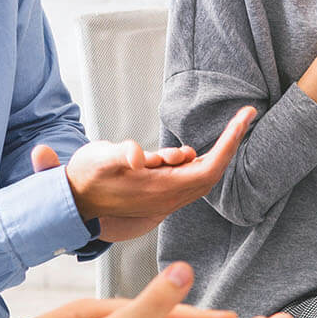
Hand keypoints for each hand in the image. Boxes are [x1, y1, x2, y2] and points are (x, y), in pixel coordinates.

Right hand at [43, 106, 255, 241]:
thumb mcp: (98, 160)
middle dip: (230, 142)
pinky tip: (185, 153)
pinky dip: (194, 161)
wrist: (71, 201)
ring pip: (199, 174)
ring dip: (212, 151)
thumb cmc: (85, 177)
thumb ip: (119, 155)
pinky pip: (186, 177)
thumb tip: (136, 155)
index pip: (210, 167)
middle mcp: (169, 197)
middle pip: (212, 170)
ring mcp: (164, 198)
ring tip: (219, 128)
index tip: (245, 117)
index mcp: (162, 189)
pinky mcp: (157, 194)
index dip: (230, 143)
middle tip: (245, 116)